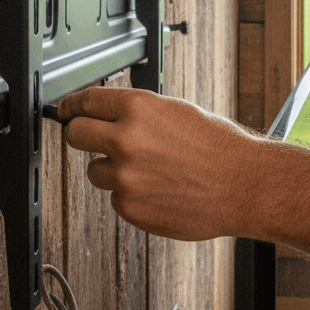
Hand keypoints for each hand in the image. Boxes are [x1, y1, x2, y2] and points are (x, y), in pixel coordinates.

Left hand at [58, 86, 264, 240]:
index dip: (72, 106)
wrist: (242, 185)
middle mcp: (125, 140)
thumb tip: (109, 114)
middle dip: (80, 135)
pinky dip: (131, 196)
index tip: (66, 111)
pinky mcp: (130, 208)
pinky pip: (116, 198)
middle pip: (75, 135)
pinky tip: (159, 190)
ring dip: (112, 171)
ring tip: (149, 171)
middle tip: (89, 139)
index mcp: (137, 109)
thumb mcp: (176, 111)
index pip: (86, 102)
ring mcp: (125, 177)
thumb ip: (138, 113)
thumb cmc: (218, 148)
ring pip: (95, 172)